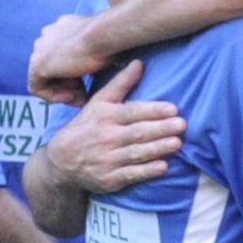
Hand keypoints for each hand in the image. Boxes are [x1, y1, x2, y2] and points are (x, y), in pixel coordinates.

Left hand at [29, 15, 106, 105]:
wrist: (102, 36)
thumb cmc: (107, 40)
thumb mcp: (97, 46)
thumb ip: (88, 54)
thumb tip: (90, 67)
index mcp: (60, 28)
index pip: (60, 56)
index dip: (73, 74)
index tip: (87, 84)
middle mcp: (46, 36)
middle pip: (52, 68)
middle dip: (67, 84)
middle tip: (84, 94)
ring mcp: (39, 49)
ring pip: (44, 78)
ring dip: (62, 91)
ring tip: (80, 97)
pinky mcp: (37, 65)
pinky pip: (37, 88)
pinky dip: (53, 96)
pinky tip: (71, 97)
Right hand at [42, 60, 183, 193]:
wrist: (61, 160)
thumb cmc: (86, 126)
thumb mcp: (98, 102)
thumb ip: (121, 84)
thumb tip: (139, 62)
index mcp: (105, 116)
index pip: (132, 112)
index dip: (153, 110)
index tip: (173, 109)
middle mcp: (106, 137)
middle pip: (137, 132)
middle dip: (161, 129)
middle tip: (181, 124)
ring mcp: (107, 159)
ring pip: (136, 153)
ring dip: (158, 148)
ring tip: (177, 143)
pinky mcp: (109, 179)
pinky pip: (131, 174)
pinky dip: (147, 171)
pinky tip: (163, 166)